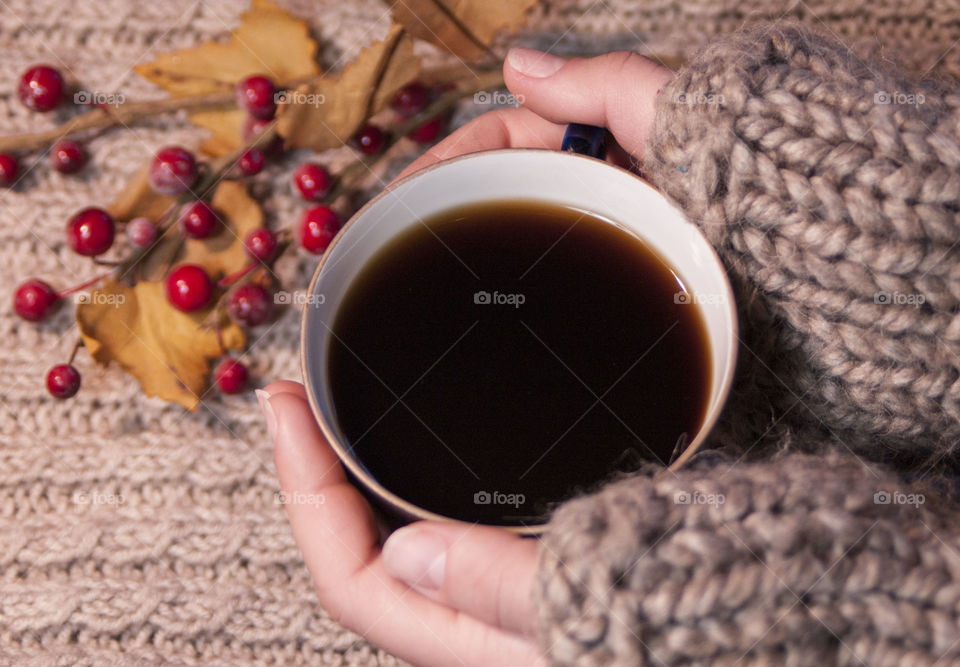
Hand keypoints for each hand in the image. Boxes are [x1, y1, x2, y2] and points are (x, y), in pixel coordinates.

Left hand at [262, 48, 671, 666]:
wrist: (786, 601)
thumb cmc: (711, 603)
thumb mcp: (611, 601)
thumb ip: (504, 592)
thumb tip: (404, 556)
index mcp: (482, 637)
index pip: (357, 579)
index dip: (304, 491)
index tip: (281, 401)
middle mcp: (483, 610)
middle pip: (364, 544)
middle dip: (321, 466)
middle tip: (302, 381)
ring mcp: (510, 574)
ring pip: (408, 517)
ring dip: (370, 453)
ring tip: (351, 381)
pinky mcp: (541, 540)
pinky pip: (461, 498)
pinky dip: (435, 451)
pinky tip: (447, 401)